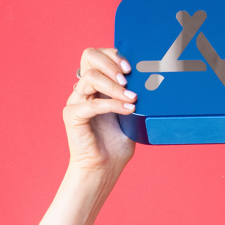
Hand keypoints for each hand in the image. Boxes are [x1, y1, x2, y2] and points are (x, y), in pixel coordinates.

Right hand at [63, 48, 136, 178]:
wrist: (104, 169)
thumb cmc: (117, 145)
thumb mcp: (131, 115)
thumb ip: (133, 96)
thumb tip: (152, 81)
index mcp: (95, 86)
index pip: (97, 55)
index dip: (113, 55)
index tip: (131, 68)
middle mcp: (83, 90)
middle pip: (89, 56)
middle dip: (111, 62)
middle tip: (128, 77)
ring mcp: (75, 101)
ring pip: (91, 78)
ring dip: (114, 86)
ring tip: (133, 98)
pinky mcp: (72, 115)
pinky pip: (92, 104)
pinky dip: (113, 105)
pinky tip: (129, 110)